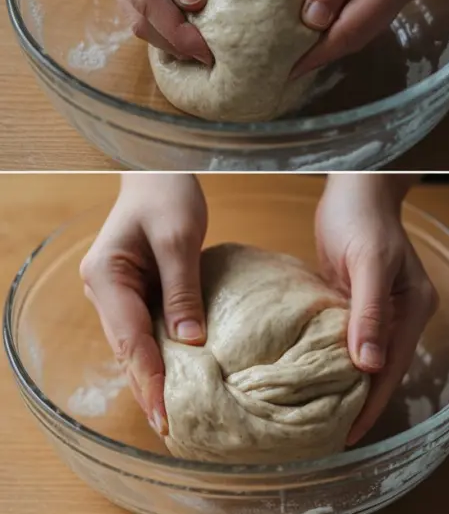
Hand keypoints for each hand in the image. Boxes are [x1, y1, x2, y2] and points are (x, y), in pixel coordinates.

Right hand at [79, 174, 207, 436]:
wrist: (158, 174)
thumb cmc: (168, 196)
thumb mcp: (179, 238)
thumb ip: (183, 288)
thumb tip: (191, 341)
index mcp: (106, 277)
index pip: (130, 338)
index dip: (150, 377)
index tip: (166, 411)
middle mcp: (104, 290)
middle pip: (127, 349)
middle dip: (148, 387)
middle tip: (171, 428)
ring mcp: (117, 293)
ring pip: (135, 344)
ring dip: (153, 375)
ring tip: (174, 414)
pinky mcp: (135, 292)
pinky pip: (146, 330)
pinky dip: (160, 354)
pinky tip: (179, 375)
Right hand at [87, 0, 212, 63]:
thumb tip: (192, 4)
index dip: (172, 28)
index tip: (203, 50)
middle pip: (138, 15)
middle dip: (171, 40)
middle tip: (209, 58)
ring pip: (145, 14)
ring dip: (173, 35)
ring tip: (206, 52)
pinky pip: (159, 2)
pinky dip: (177, 19)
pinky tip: (200, 32)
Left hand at [291, 0, 448, 76]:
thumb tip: (313, 20)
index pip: (357, 25)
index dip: (324, 49)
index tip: (292, 67)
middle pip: (363, 31)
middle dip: (326, 52)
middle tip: (288, 70)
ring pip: (364, 24)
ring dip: (332, 40)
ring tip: (299, 55)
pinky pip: (363, 9)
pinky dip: (340, 21)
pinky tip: (318, 27)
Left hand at [315, 174, 437, 443]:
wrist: (353, 189)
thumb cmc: (362, 218)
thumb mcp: (370, 263)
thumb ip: (370, 312)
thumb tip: (368, 365)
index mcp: (415, 308)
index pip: (393, 366)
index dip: (373, 403)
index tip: (351, 434)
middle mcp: (402, 314)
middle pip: (382, 369)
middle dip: (361, 402)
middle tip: (332, 437)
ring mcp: (381, 310)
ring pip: (365, 358)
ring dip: (347, 386)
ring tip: (322, 419)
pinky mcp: (357, 303)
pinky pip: (348, 340)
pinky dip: (335, 362)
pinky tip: (315, 380)